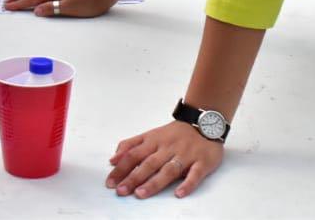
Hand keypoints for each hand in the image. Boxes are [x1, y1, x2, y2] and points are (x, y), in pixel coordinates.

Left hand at [106, 120, 222, 198]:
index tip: (111, 182)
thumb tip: (113, 159)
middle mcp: (168, 148)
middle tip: (121, 190)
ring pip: (168, 170)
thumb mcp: (151, 135)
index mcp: (154, 141)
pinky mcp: (202, 161)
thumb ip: (131, 145)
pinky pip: (195, 174)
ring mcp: (185, 155)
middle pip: (148, 164)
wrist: (204, 122)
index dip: (121, 168)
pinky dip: (187, 184)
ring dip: (154, 182)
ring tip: (141, 193)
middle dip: (133, 178)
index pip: (133, 155)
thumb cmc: (175, 133)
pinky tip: (179, 193)